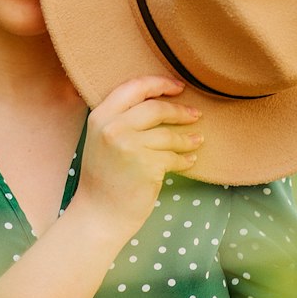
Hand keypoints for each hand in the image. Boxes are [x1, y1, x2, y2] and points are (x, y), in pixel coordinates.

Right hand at [75, 75, 201, 238]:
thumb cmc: (103, 178)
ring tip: (197, 140)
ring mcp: (129, 146)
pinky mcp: (146, 165)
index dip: (159, 83)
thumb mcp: (101, 139)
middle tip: (195, 114)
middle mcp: (112, 127)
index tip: (177, 87)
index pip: (133, 87)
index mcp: (100, 116)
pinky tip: (190, 160)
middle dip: (179, 110)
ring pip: (167, 134)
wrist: (99, 214)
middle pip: (155, 107)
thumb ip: (119, 119)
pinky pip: (172, 157)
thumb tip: (156, 100)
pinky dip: (184, 159)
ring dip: (186, 137)